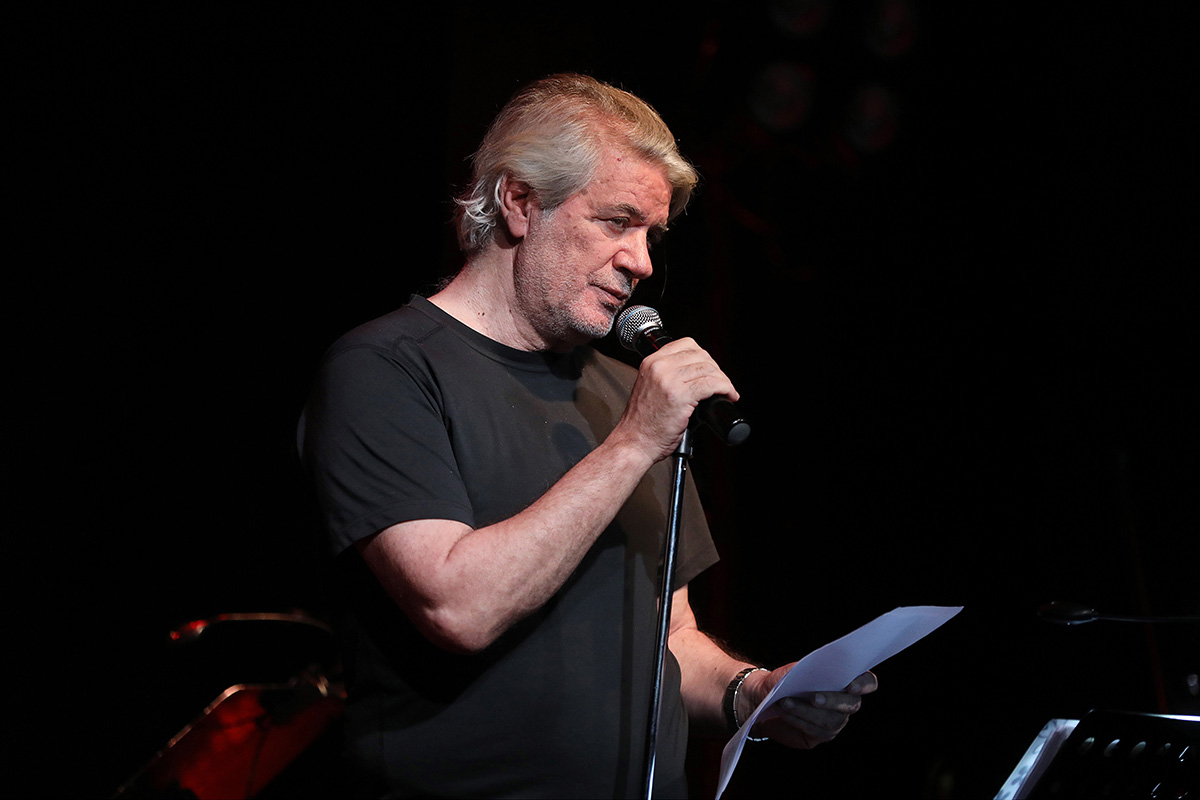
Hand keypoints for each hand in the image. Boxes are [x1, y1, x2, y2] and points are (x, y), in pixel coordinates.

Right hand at [613, 337, 738, 461]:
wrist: (634, 442)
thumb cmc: (642, 423)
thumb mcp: (650, 387)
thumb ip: (668, 376)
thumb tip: (696, 374)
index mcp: (651, 362)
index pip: (687, 345)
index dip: (704, 356)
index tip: (710, 369)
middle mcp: (659, 367)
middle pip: (701, 355)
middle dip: (716, 369)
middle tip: (721, 383)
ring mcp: (669, 380)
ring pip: (709, 369)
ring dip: (723, 380)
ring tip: (727, 391)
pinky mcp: (680, 395)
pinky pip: (712, 384)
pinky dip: (725, 388)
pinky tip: (728, 395)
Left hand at [742, 669, 877, 748]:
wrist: (762, 697)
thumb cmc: (782, 679)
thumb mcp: (791, 670)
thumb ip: (806, 670)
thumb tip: (815, 672)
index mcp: (844, 679)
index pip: (868, 682)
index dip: (864, 684)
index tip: (850, 686)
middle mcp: (845, 702)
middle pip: (852, 704)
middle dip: (832, 701)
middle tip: (813, 698)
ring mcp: (835, 720)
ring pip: (831, 720)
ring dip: (807, 711)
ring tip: (785, 702)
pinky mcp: (820, 735)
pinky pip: (816, 731)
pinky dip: (799, 720)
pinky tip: (785, 712)